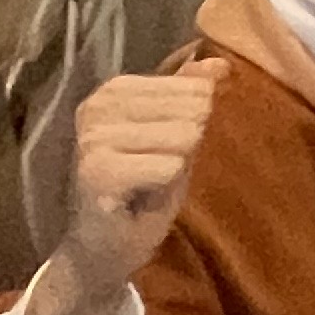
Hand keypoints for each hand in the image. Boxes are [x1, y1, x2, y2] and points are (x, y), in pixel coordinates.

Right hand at [31, 58, 228, 314]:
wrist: (102, 249)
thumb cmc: (141, 190)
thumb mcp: (175, 136)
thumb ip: (192, 96)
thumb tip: (220, 64)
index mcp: (113, 90)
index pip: (193, 85)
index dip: (191, 123)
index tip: (157, 150)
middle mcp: (97, 107)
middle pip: (193, 109)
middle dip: (185, 147)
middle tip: (152, 172)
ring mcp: (93, 139)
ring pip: (184, 136)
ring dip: (174, 168)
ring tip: (145, 184)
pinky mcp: (98, 172)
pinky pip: (171, 166)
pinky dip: (165, 188)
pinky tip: (137, 200)